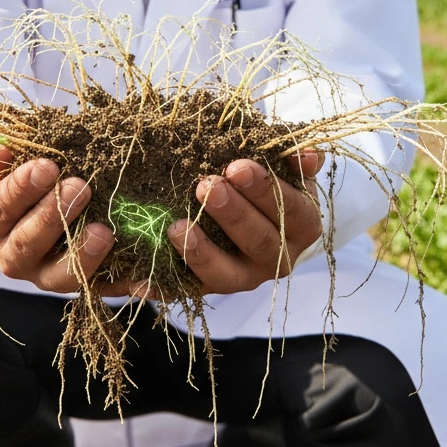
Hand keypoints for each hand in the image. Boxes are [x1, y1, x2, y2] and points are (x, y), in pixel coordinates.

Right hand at [0, 145, 124, 294]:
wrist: (46, 220)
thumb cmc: (29, 186)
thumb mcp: (12, 169)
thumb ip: (3, 161)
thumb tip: (1, 150)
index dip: (20, 188)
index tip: (47, 166)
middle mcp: (13, 257)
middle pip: (26, 243)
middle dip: (53, 215)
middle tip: (80, 187)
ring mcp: (46, 277)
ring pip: (59, 277)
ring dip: (81, 253)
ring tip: (104, 232)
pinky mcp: (80, 288)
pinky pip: (101, 289)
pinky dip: (121, 281)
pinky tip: (141, 274)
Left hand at [167, 152, 323, 294]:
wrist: (257, 216)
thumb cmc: (268, 183)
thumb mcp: (287, 168)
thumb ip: (294, 160)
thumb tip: (309, 154)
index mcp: (301, 227)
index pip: (291, 210)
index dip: (265, 190)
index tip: (237, 166)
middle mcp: (277, 259)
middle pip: (259, 243)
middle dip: (233, 215)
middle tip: (206, 186)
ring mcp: (242, 278)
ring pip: (225, 276)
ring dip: (200, 252)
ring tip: (174, 226)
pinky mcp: (209, 289)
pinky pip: (184, 292)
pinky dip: (161, 288)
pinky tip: (137, 281)